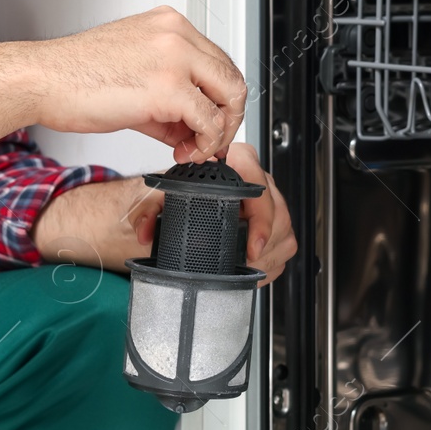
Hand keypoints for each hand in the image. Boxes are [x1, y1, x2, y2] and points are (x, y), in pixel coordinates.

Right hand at [35, 6, 247, 162]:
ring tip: (195, 148)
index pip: (216, 61)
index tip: (205, 122)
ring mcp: (175, 59)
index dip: (217, 98)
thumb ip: (167, 98)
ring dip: (220, 130)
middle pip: (231, 76)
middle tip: (208, 140)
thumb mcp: (131, 76)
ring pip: (230, 96)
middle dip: (226, 116)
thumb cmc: (72, 76)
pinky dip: (205, 142)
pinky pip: (209, 121)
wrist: (41, 80)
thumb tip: (190, 127)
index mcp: (168, 25)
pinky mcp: (168, 88)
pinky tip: (184, 151)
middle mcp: (176, 35)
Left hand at [120, 142, 296, 286]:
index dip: (261, 219)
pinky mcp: (272, 219)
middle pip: (278, 212)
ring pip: (285, 229)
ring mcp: (267, 199)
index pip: (259, 187)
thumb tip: (145, 231)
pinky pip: (284, 242)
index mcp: (233, 162)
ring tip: (248, 266)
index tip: (251, 246)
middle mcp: (255, 178)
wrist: (182, 196)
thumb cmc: (177, 191)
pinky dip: (272, 259)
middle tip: (246, 262)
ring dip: (268, 254)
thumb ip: (146, 211)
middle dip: (264, 244)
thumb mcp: (157, 196)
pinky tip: (254, 266)